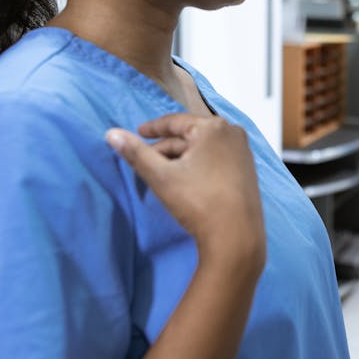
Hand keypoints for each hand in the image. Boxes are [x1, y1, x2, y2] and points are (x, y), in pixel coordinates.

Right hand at [106, 115, 264, 271]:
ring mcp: (243, 152)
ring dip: (181, 158)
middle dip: (166, 148)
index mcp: (213, 127)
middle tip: (145, 160)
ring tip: (162, 173)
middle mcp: (232, 133)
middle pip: (189, 136)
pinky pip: (216, 160)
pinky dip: (198, 166)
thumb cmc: (198, 202)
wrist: (236, 236)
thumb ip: (135, 153)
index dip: (153, 128)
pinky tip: (186, 180)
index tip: (139, 132)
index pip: (175, 122)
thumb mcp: (161, 176)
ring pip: (202, 149)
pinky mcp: (248, 170)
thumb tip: (111, 133)